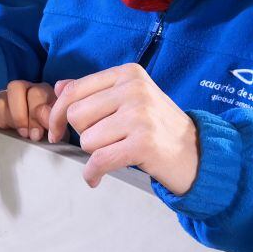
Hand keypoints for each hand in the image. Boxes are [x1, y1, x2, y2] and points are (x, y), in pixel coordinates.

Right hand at [0, 81, 55, 141]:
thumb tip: (49, 122)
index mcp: (43, 89)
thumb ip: (53, 121)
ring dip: (12, 120)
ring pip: (2, 99)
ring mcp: (7, 94)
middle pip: (15, 87)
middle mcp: (24, 87)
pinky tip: (10, 128)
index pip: (36, 93)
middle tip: (27, 134)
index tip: (39, 133)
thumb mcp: (56, 126)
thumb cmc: (49, 129)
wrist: (38, 135)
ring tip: (21, 133)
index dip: (37, 114)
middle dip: (21, 115)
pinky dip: (0, 121)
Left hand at [47, 63, 198, 191]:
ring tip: (118, 152)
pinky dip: (93, 174)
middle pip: (76, 115)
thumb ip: (95, 91)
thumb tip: (60, 87)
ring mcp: (140, 115)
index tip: (55, 130)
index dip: (57, 113)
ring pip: (87, 140)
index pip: (74, 90)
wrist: (197, 154)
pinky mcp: (143, 143)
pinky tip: (95, 178)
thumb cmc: (159, 128)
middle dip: (82, 135)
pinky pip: (99, 161)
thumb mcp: (130, 99)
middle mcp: (134, 89)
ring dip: (96, 153)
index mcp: (128, 74)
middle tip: (102, 143)